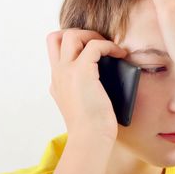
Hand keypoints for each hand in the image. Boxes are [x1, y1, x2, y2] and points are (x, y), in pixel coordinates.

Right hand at [46, 28, 127, 142]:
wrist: (90, 139)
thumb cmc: (93, 127)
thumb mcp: (84, 104)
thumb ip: (87, 88)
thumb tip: (109, 75)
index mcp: (57, 82)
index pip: (55, 52)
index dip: (72, 45)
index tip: (92, 52)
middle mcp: (58, 74)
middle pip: (56, 37)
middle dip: (79, 34)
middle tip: (98, 44)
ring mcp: (66, 71)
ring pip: (70, 34)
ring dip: (92, 35)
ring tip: (109, 47)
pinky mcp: (81, 71)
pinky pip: (94, 45)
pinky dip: (109, 45)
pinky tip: (120, 54)